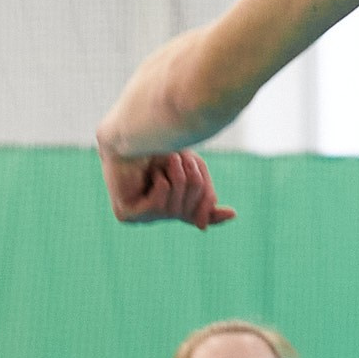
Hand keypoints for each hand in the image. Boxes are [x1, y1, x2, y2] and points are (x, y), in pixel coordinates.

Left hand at [98, 139, 233, 228]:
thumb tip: (201, 226)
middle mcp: (158, 212)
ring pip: (175, 209)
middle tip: (182, 159)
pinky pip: (158, 206)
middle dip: (193, 181)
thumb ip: (204, 197)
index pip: (196, 215)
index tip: (232, 213)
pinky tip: (148, 174)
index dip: (214, 216)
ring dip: (177, 177)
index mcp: (174, 200)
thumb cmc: (162, 145)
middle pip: (192, 210)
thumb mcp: (195, 168)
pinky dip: (160, 184)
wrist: (134, 130)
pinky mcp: (126, 214)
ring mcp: (141, 215)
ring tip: (165, 161)